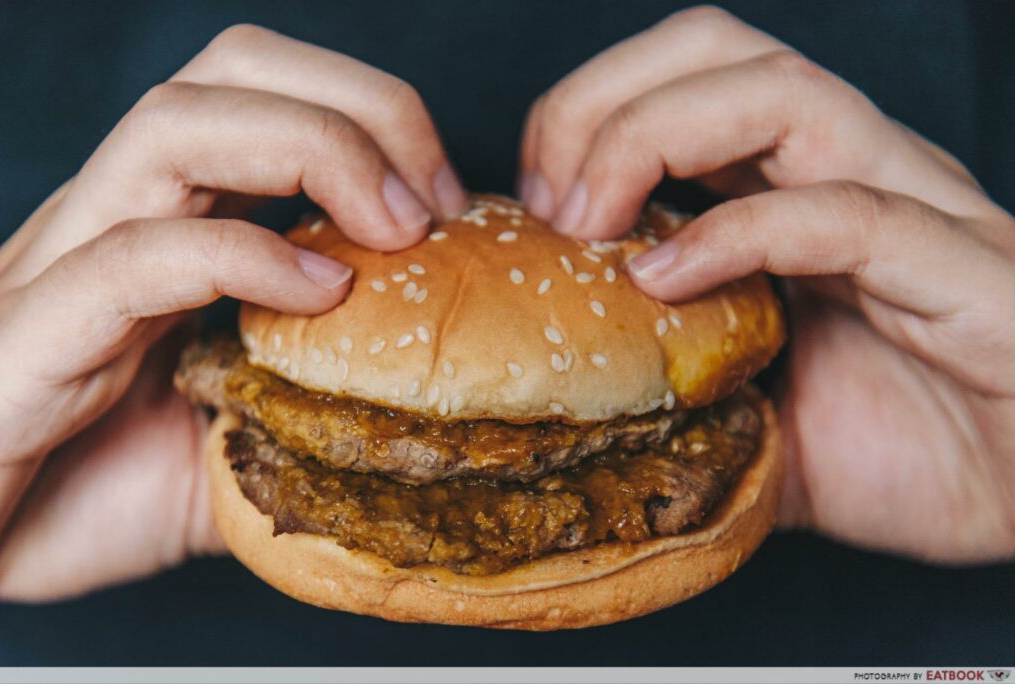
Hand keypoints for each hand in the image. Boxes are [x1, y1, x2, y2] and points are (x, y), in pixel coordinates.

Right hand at [0, 24, 466, 599]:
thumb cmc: (107, 492)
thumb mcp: (249, 436)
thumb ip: (323, 400)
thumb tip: (427, 399)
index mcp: (171, 220)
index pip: (261, 88)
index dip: (371, 112)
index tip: (447, 199)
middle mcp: (116, 219)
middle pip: (228, 72)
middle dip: (358, 107)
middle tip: (435, 200)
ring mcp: (63, 268)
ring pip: (172, 127)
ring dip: (313, 150)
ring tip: (396, 229)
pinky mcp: (25, 343)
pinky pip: (130, 262)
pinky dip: (243, 258)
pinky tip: (320, 293)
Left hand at [519, 6, 1014, 562]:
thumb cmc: (906, 454)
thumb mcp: (753, 419)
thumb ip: (678, 393)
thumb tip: (585, 404)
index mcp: (800, 192)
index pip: (688, 77)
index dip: (588, 111)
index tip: (535, 200)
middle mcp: (853, 176)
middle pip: (722, 51)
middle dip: (604, 101)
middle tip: (550, 199)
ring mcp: (912, 213)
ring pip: (783, 96)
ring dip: (654, 138)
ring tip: (592, 223)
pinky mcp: (961, 274)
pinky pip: (845, 215)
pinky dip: (735, 234)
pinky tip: (665, 279)